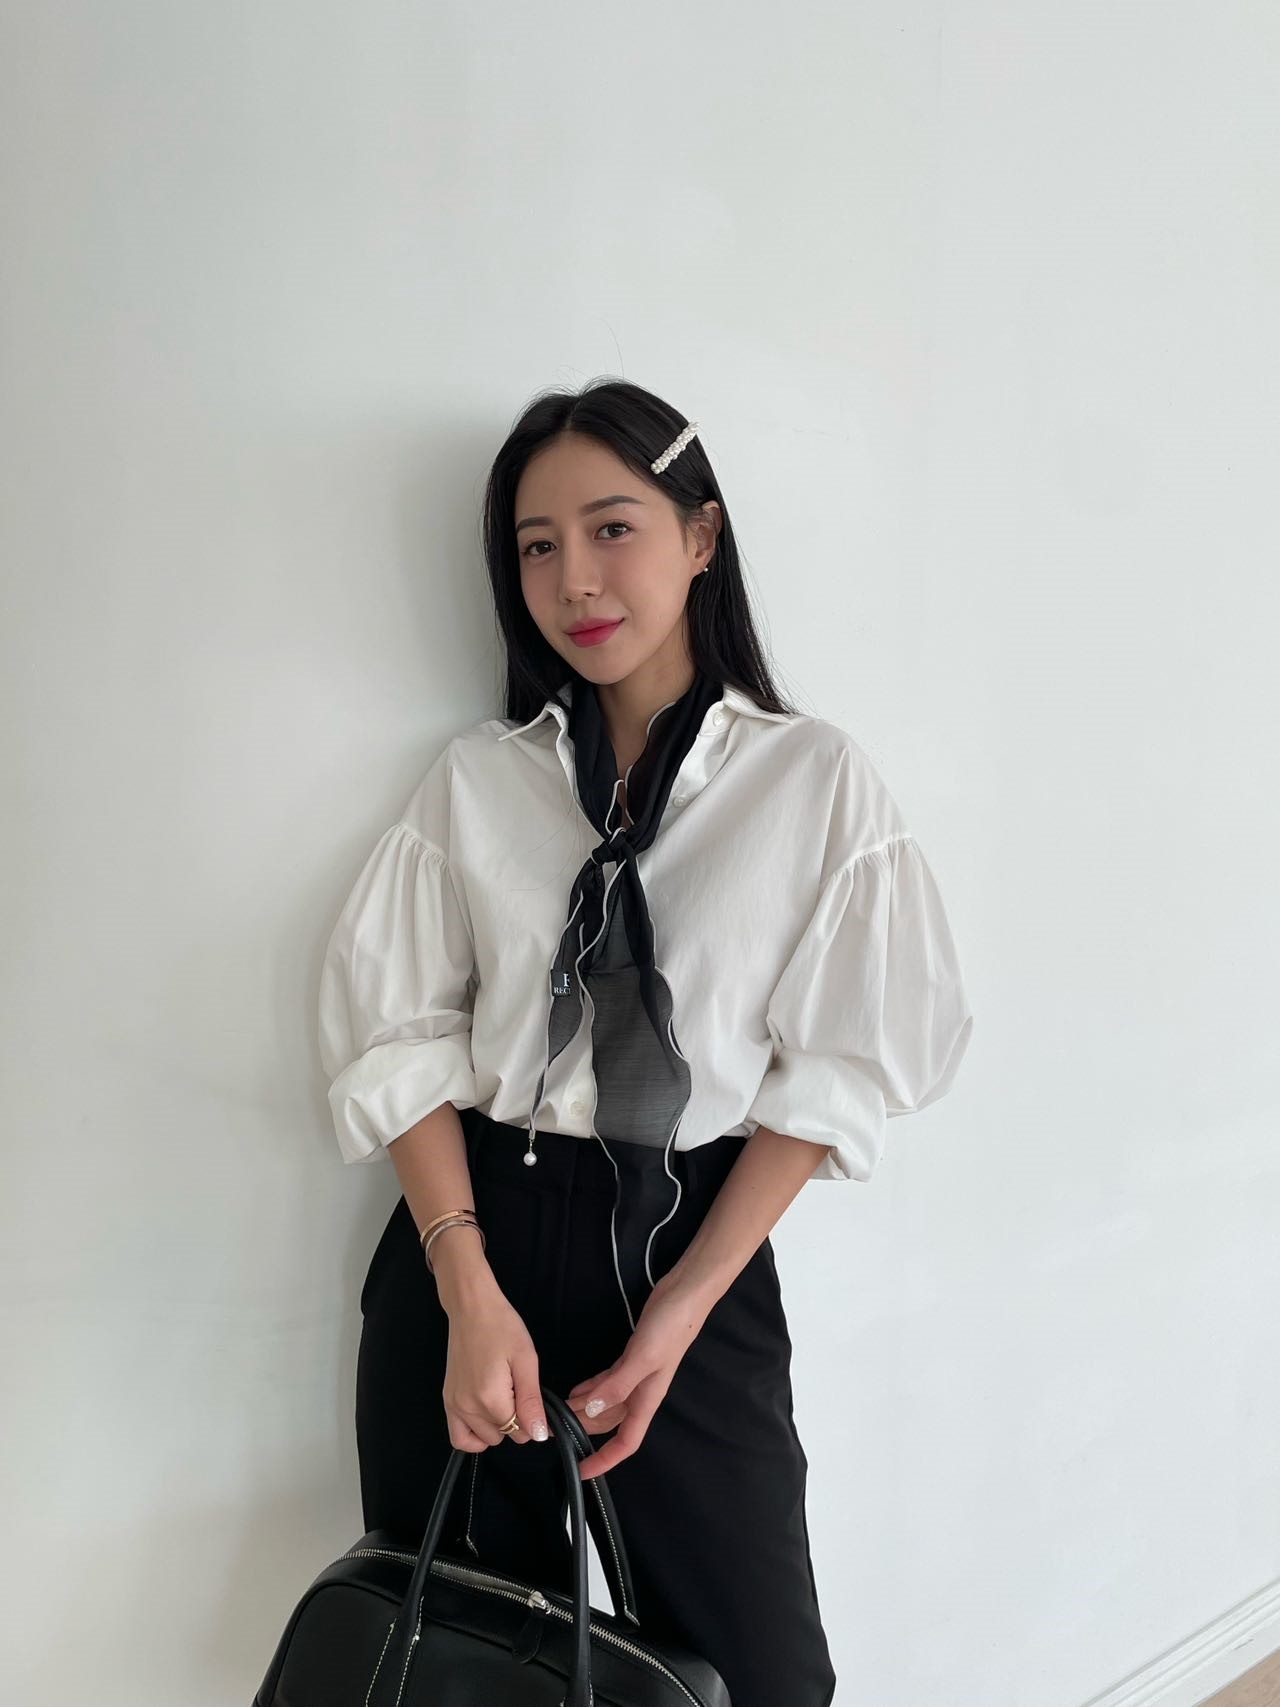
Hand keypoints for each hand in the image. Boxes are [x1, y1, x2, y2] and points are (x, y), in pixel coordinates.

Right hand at [442, 1287, 549, 1449]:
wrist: (471, 1308)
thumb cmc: (502, 1327)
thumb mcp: (526, 1359)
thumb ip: (531, 1401)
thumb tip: (539, 1435)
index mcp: (490, 1398)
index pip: (520, 1432)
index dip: (533, 1419)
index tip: (532, 1397)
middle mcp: (468, 1407)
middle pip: (503, 1437)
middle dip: (516, 1422)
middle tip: (516, 1390)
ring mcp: (454, 1406)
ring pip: (484, 1440)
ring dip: (497, 1427)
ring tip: (502, 1398)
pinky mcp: (447, 1401)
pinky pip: (459, 1437)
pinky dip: (474, 1436)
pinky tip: (486, 1418)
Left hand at [565, 1272, 712, 1477]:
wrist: (685, 1296)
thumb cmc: (670, 1328)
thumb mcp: (643, 1358)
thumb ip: (618, 1385)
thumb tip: (591, 1412)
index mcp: (647, 1399)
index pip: (626, 1442)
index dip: (605, 1460)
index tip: (582, 1472)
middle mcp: (641, 1392)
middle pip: (610, 1423)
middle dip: (583, 1431)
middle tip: (553, 1431)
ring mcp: (636, 1375)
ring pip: (606, 1403)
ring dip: (583, 1409)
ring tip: (557, 1412)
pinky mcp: (632, 1357)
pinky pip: (608, 1382)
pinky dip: (591, 1389)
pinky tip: (576, 1390)